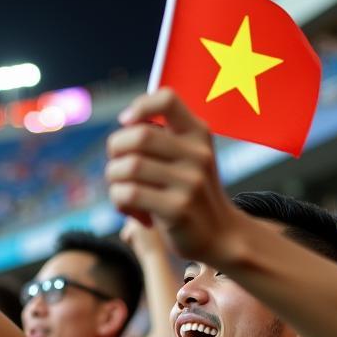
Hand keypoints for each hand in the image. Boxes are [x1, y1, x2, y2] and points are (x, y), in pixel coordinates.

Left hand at [106, 90, 242, 265]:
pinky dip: (120, 202)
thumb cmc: (192, 196)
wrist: (222, 236)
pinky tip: (134, 213)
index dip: (139, 107)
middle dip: (114, 151)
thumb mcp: (188, 159)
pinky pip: (129, 194)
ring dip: (114, 181)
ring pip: (127, 167)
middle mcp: (197, 154)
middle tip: (118, 170)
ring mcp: (190, 182)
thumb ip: (163, 140)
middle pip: (138, 136)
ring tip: (124, 195)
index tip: (126, 124)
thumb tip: (125, 123)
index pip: (167, 99)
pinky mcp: (178, 209)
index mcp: (198, 134)